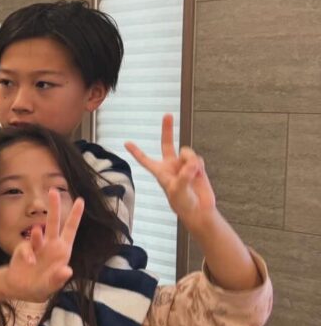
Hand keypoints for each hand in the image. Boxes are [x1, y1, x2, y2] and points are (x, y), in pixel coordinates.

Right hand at [1, 190, 83, 301]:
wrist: (20, 289)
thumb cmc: (41, 286)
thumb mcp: (51, 286)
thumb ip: (59, 280)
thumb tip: (68, 271)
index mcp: (62, 251)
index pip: (70, 230)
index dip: (75, 215)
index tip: (80, 200)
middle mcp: (50, 245)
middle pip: (53, 223)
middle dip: (53, 207)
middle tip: (52, 191)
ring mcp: (36, 246)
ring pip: (37, 232)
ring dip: (37, 233)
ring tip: (36, 231)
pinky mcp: (23, 250)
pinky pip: (26, 248)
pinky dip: (27, 254)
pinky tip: (29, 262)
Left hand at [125, 114, 215, 232]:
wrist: (200, 210)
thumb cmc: (183, 203)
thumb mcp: (178, 191)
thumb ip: (183, 175)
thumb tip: (191, 163)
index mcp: (160, 172)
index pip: (145, 160)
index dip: (136, 152)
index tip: (126, 142)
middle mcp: (171, 165)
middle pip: (167, 143)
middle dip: (167, 129)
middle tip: (167, 115)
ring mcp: (184, 164)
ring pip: (187, 152)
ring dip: (191, 161)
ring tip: (192, 174)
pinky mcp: (197, 166)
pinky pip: (198, 159)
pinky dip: (199, 166)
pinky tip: (199, 175)